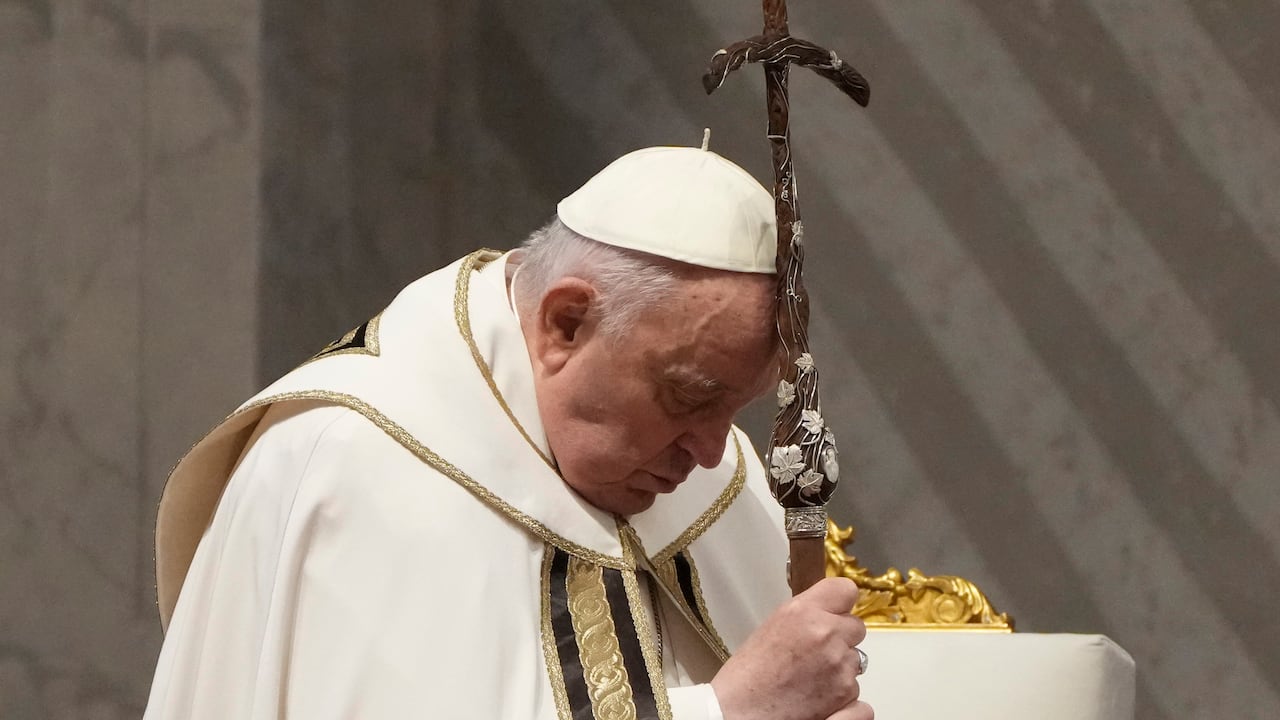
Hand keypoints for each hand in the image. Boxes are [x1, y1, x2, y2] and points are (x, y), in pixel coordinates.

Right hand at [711, 577, 871, 719]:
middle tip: (815, 651)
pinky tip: (816, 694)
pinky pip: (855, 686)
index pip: (845, 590)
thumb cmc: (748, 674)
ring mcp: (840, 665)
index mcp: (804, 612)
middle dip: (841, 637)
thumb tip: (827, 612)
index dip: (840, 603)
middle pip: (855, 626)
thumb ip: (805, 614)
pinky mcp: (847, 693)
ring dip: (840, 666)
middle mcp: (826, 634)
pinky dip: (841, 692)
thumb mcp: (773, 626)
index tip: (835, 611)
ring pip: (855, 658)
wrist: (741, 713)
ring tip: (809, 676)